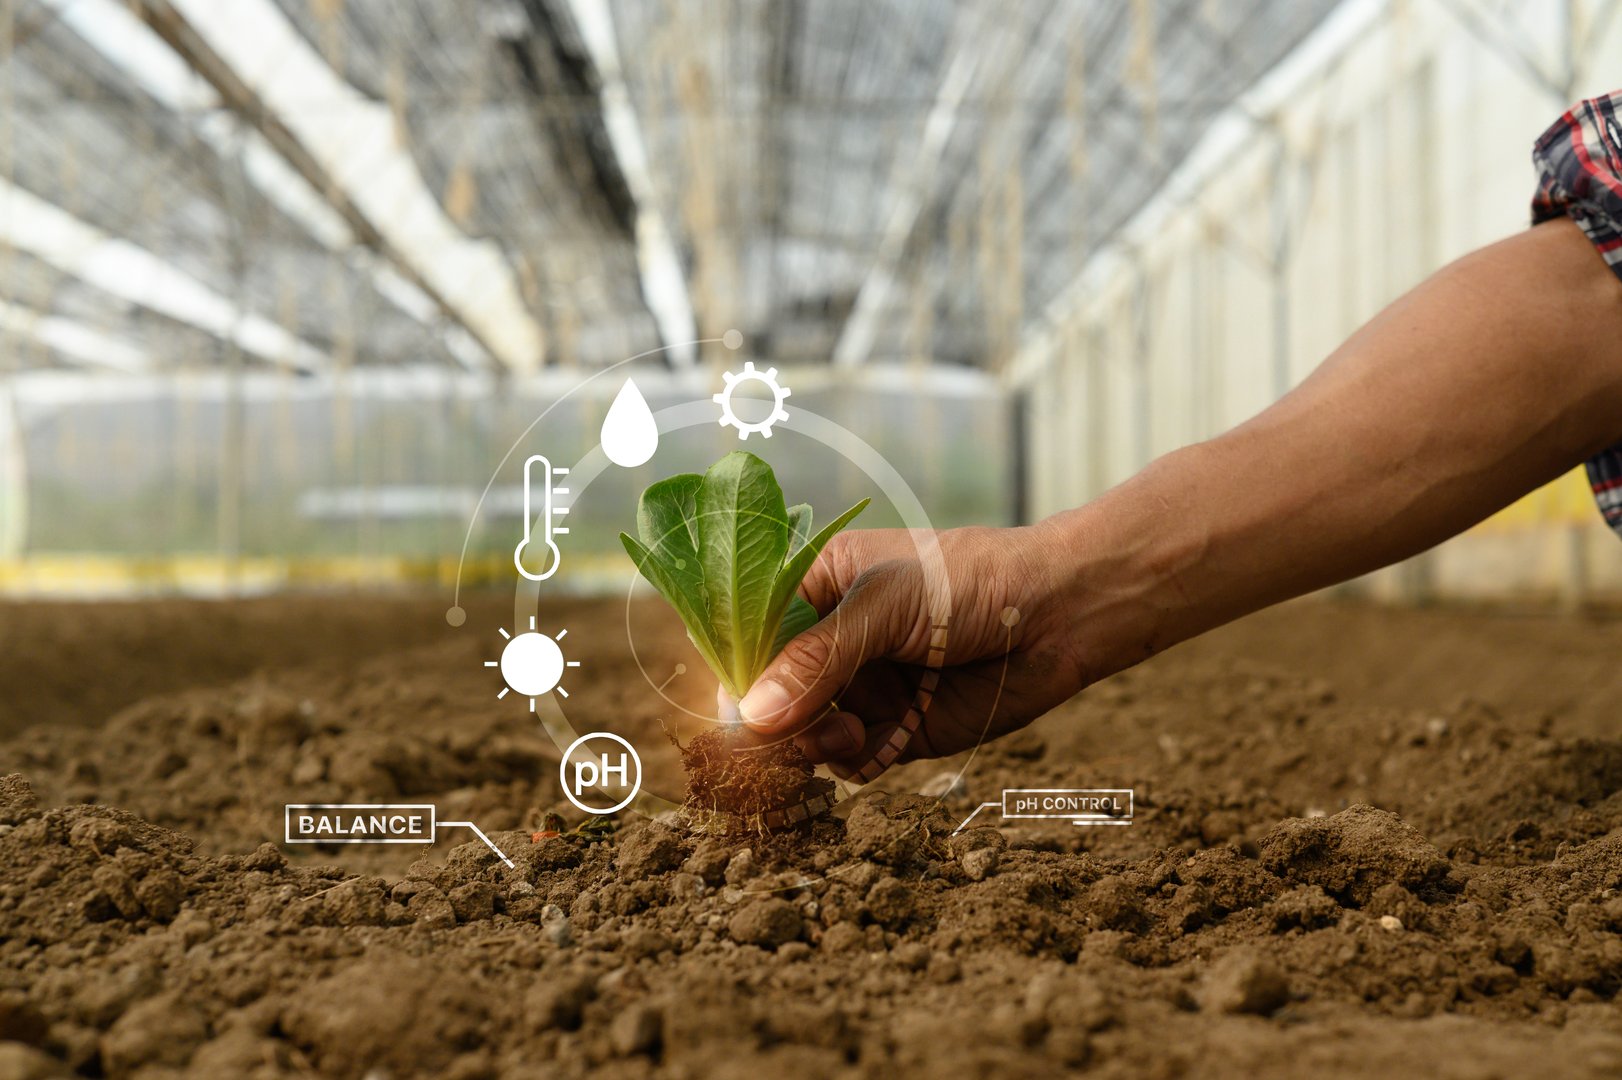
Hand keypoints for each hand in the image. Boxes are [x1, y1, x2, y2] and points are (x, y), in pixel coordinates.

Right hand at [731, 523, 1093, 777]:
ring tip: (840, 734)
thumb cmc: (971, 582)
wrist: (1059, 616)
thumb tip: (752, 716)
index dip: (733, 669)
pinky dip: (845, 762)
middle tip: (772, 741)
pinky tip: (867, 742)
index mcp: (814, 585)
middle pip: (766, 692)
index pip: (748, 632)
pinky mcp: (894, 731)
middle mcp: (829, 640)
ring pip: (800, 734)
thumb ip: (819, 658)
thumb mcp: (885, 604)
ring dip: (807, 745)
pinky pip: (844, 761)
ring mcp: (859, 687)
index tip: (729, 704)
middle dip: (766, 721)